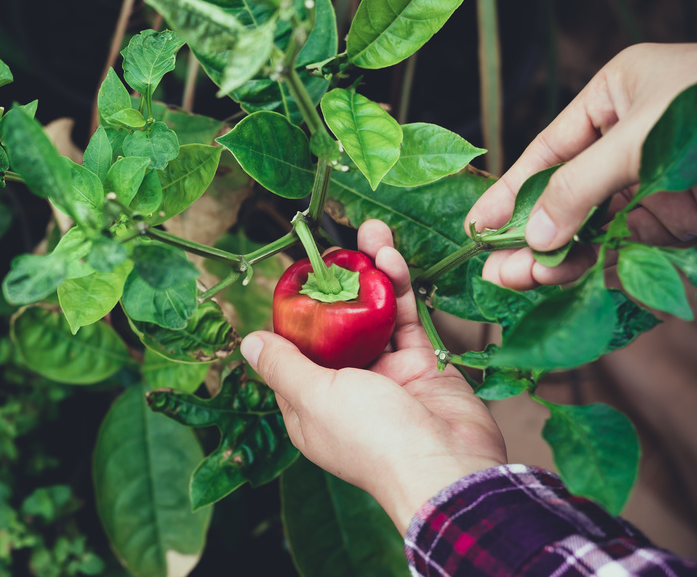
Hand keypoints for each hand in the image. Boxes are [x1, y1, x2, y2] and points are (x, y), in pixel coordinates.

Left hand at [240, 219, 505, 533]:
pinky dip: (399, 287)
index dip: (294, 314)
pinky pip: (406, 318)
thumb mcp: (314, 398)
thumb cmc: (373, 438)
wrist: (449, 467)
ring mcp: (386, 376)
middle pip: (336, 327)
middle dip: (336, 285)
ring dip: (371, 273)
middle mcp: (346, 390)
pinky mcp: (422, 364)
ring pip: (373, 315)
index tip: (294, 276)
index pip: (294, 352)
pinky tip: (391, 255)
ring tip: (369, 230)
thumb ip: (282, 367)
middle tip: (335, 245)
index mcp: (311, 407)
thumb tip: (248, 343)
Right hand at [467, 43, 696, 289]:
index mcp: (612, 98)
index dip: (510, 190)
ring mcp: (656, 183)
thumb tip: (532, 237)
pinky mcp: (685, 219)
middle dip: (530, 233)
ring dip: (560, 256)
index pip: (547, 150)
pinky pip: (632, 248)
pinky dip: (603, 268)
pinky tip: (572, 284)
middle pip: (565, 196)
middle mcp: (628, 142)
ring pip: (594, 228)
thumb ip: (582, 187)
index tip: (475, 225)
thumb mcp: (641, 136)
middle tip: (496, 270)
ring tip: (523, 281)